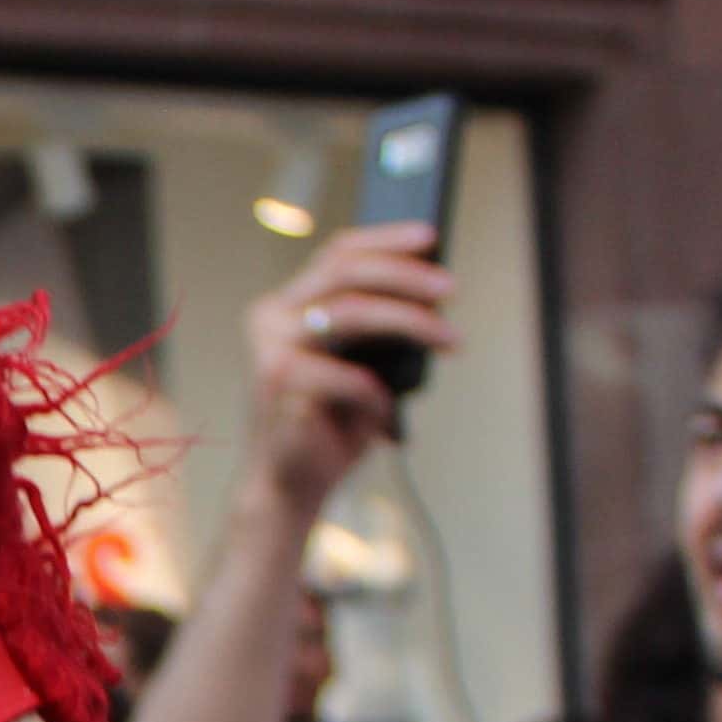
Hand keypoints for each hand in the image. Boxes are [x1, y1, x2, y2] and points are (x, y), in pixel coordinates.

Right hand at [243, 224, 456, 522]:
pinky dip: (376, 391)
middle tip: (450, 287)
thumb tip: (432, 289)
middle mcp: (272, 318)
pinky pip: (347, 375)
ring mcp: (271, 350)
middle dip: (406, 275)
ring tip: (447, 337)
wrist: (289, 483)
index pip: (338, 253)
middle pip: (346, 271)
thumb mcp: (361, 361)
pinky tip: (385, 408)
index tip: (430, 237)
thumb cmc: (328, 423)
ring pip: (351, 311)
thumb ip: (379, 325)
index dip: (387, 239)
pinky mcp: (279, 385)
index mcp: (287, 305)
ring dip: (409, 321)